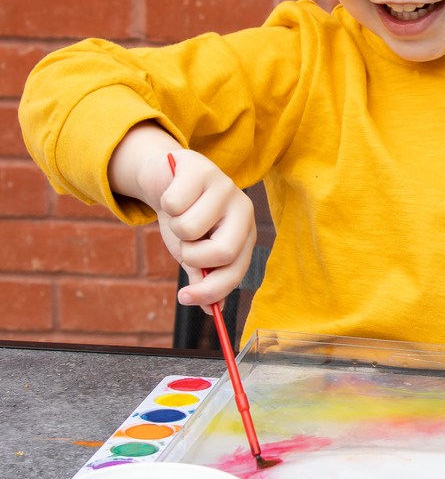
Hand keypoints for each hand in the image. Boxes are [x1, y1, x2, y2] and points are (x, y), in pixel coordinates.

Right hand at [108, 122, 256, 308]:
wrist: (167, 180)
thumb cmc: (186, 218)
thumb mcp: (196, 251)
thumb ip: (204, 278)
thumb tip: (213, 310)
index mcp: (246, 234)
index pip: (236, 270)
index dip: (210, 290)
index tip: (185, 298)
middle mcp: (243, 209)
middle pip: (222, 251)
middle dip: (191, 256)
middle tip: (185, 245)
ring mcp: (224, 186)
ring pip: (189, 228)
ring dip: (174, 228)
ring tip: (179, 214)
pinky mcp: (201, 168)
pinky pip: (173, 203)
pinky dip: (165, 204)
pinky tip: (172, 194)